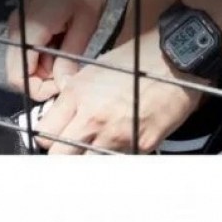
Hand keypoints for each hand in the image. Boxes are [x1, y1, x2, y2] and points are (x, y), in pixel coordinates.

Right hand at [6, 0, 107, 100]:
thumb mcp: (85, 23)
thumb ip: (70, 57)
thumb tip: (63, 86)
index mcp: (29, 29)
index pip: (18, 77)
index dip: (40, 90)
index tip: (65, 83)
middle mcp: (16, 28)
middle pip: (17, 72)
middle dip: (43, 80)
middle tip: (70, 70)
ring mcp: (17, 23)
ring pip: (23, 61)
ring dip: (45, 67)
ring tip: (70, 52)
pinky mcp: (23, 19)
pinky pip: (27, 48)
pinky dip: (43, 55)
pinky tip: (63, 42)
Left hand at [35, 28, 206, 153]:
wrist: (176, 59)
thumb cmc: (137, 58)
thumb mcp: (96, 68)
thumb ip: (75, 92)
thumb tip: (62, 108)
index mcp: (77, 94)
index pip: (45, 134)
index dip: (49, 137)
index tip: (56, 136)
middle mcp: (92, 117)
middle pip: (59, 156)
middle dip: (63, 154)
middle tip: (72, 148)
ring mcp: (116, 134)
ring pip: (88, 163)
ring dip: (89, 156)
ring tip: (99, 145)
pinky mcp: (141, 145)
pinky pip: (119, 160)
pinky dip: (116, 156)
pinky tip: (122, 142)